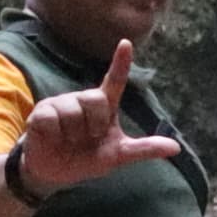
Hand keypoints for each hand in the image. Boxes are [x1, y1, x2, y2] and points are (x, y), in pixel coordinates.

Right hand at [16, 37, 183, 195]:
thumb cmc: (86, 159)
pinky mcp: (41, 113)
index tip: (126, 43)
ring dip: (73, 134)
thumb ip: (143, 149)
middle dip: (95, 124)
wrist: (53, 173)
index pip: (114, 81)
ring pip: (73, 110)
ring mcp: (61, 104)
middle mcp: (83, 100)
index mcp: (104, 106)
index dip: (120, 63)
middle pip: (96, 99)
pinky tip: (52, 138)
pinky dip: (55, 134)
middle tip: (87, 138)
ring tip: (68, 140)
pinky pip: (51, 119)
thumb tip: (175, 147)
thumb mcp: (117, 156)